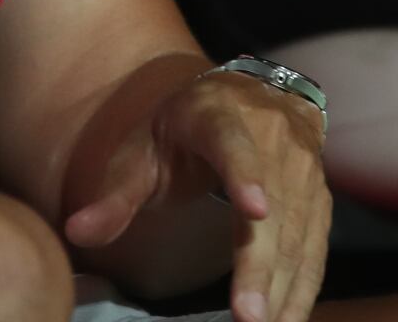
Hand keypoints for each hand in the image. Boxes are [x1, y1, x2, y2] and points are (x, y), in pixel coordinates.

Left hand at [61, 69, 330, 321]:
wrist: (251, 98)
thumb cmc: (184, 129)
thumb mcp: (144, 149)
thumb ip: (116, 194)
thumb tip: (76, 233)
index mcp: (218, 115)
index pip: (233, 145)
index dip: (244, 174)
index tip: (256, 209)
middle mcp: (271, 136)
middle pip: (273, 206)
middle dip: (261, 264)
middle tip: (249, 317)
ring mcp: (303, 166)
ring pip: (299, 231)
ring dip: (285, 287)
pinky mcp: (320, 195)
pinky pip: (316, 246)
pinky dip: (304, 286)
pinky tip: (288, 319)